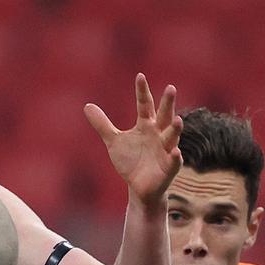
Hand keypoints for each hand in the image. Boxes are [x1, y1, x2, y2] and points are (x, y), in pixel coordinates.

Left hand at [84, 73, 182, 204]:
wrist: (139, 188)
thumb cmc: (131, 161)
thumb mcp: (113, 141)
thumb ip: (102, 124)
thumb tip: (87, 105)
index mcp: (146, 125)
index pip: (144, 105)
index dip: (142, 91)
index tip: (140, 76)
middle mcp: (159, 135)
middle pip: (164, 116)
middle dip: (167, 104)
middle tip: (170, 88)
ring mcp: (166, 151)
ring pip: (172, 137)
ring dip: (175, 129)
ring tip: (178, 119)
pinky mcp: (169, 168)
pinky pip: (174, 162)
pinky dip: (175, 157)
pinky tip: (175, 152)